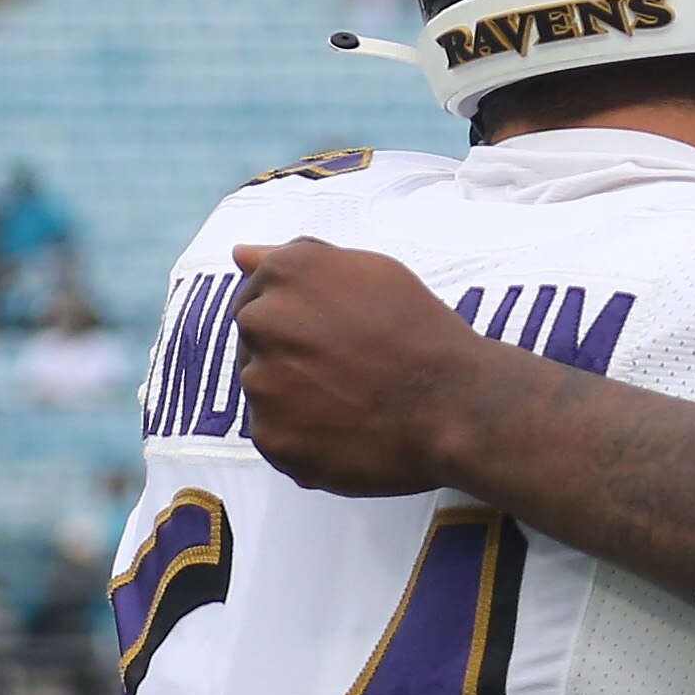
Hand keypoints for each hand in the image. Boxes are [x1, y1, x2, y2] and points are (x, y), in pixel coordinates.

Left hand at [230, 237, 507, 495]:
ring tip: (350, 405)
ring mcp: (262, 383)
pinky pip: (275, 436)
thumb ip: (299, 260)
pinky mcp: (271, 438)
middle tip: (345, 373)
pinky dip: (302, 439)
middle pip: (254, 341)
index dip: (295, 320)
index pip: (256, 294)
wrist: (455, 405)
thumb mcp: (371, 273)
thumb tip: (239, 254)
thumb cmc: (422, 334)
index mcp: (286, 273)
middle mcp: (263, 320)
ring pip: (263, 390)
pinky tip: (345, 433)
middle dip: (289, 356)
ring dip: (294, 398)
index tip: (327, 338)